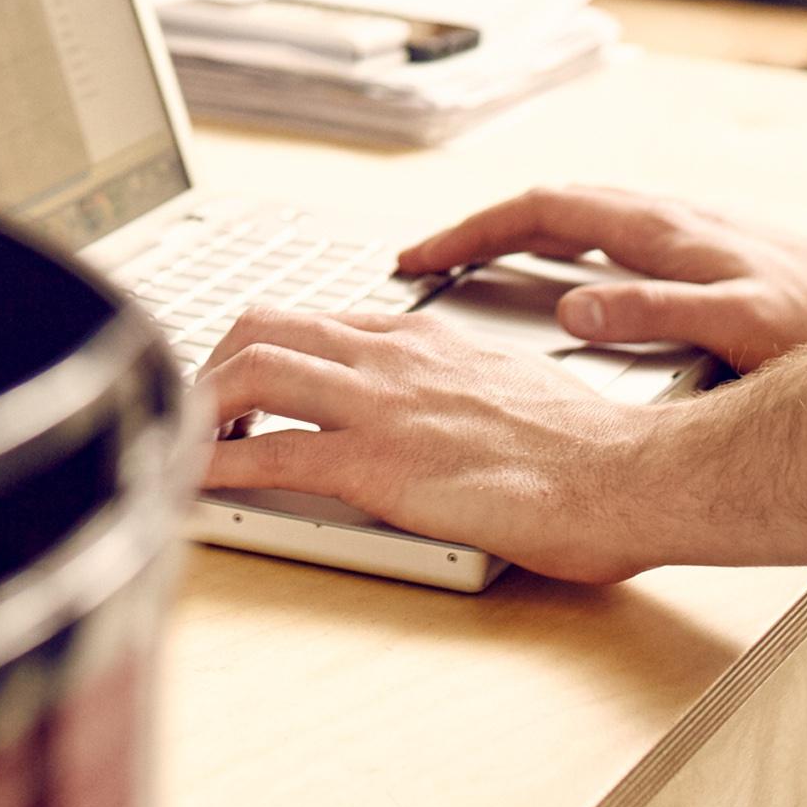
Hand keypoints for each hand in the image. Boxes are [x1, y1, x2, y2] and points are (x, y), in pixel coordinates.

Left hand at [197, 309, 668, 580]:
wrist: (623, 473)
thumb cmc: (587, 446)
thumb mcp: (511, 385)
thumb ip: (461, 384)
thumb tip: (445, 407)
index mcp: (424, 338)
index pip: (318, 321)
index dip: (267, 348)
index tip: (247, 379)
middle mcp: (390, 358)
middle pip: (264, 328)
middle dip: (215, 362)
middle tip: (200, 409)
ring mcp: (378, 408)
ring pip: (252, 372)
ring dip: (202, 406)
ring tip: (183, 441)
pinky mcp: (376, 467)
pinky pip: (271, 459)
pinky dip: (217, 468)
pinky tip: (193, 485)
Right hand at [396, 185, 806, 372]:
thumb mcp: (736, 325)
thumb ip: (652, 314)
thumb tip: (571, 310)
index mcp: (656, 231)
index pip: (538, 212)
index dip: (470, 232)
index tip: (418, 257)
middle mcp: (661, 217)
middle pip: (545, 206)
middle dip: (476, 229)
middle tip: (423, 261)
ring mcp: (679, 227)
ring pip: (574, 215)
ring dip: (514, 232)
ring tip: (472, 265)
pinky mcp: (698, 245)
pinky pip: (602, 233)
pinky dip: (557, 245)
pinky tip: (561, 277)